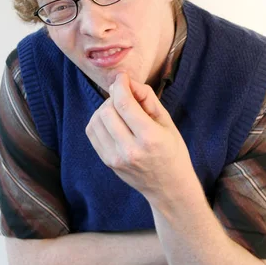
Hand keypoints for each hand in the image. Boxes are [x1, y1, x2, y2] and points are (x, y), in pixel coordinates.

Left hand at [85, 72, 193, 199]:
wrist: (168, 187)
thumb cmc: (172, 151)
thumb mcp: (168, 122)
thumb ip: (148, 99)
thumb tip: (128, 82)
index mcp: (150, 138)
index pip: (124, 104)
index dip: (120, 85)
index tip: (122, 77)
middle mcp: (130, 150)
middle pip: (107, 111)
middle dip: (114, 97)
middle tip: (126, 98)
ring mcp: (115, 158)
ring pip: (96, 120)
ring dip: (105, 108)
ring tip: (120, 111)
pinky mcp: (107, 161)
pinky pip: (92, 132)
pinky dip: (99, 121)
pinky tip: (113, 122)